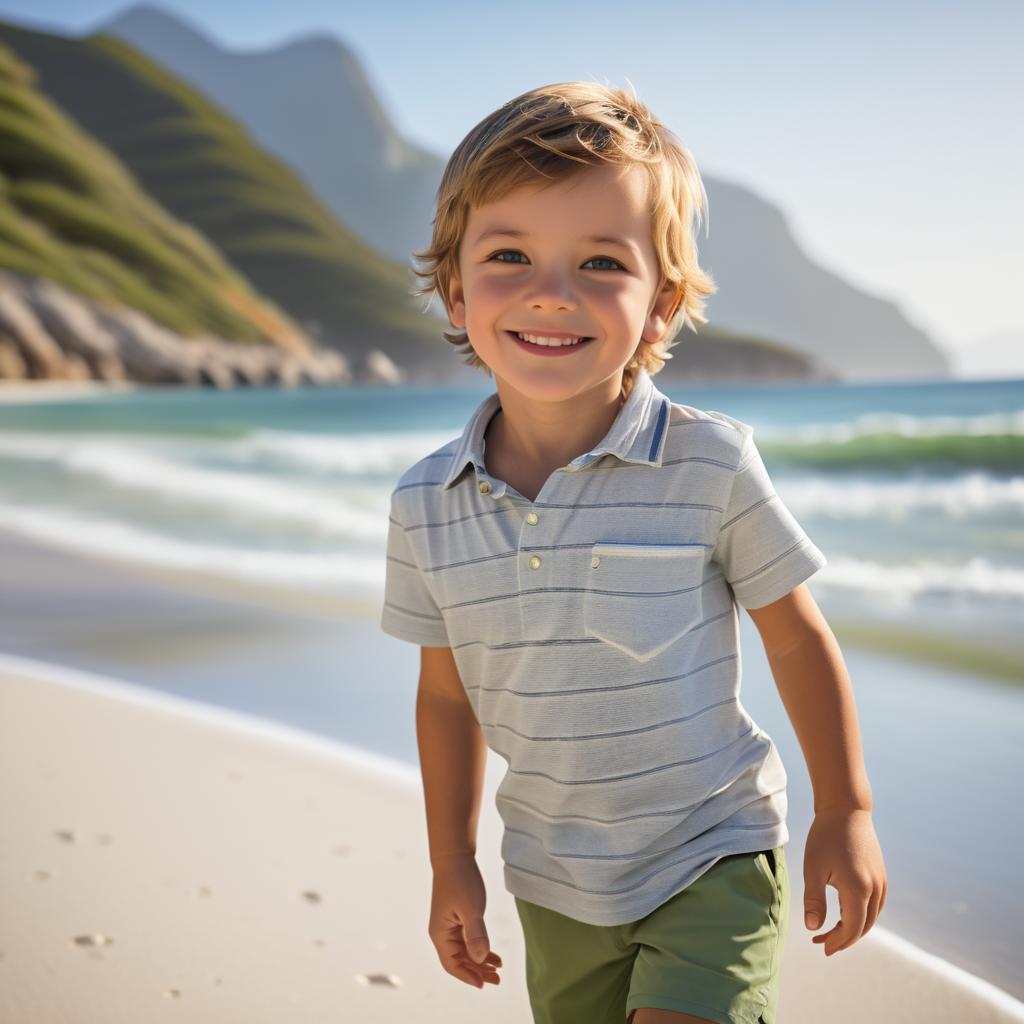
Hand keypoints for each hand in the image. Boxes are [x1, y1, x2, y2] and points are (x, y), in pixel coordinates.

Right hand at [428, 853, 502, 987]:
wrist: (455, 857)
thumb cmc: (461, 880)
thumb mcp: (471, 908)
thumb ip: (475, 934)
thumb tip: (479, 959)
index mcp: (441, 933)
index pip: (452, 964)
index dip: (467, 976)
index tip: (484, 984)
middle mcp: (443, 933)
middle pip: (460, 961)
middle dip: (477, 971)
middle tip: (498, 979)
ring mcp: (450, 926)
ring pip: (465, 952)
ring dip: (481, 962)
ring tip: (499, 969)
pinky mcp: (458, 919)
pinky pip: (468, 940)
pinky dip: (481, 948)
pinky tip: (494, 955)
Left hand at [803, 807, 886, 955]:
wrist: (846, 809)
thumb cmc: (825, 837)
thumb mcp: (813, 868)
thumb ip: (814, 900)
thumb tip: (812, 927)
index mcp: (858, 890)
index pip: (852, 929)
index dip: (837, 942)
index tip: (821, 947)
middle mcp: (875, 889)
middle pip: (863, 926)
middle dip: (843, 938)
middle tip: (821, 941)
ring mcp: (881, 882)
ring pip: (871, 917)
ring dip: (853, 927)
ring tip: (830, 929)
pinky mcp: (880, 874)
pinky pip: (875, 904)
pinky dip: (862, 914)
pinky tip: (844, 912)